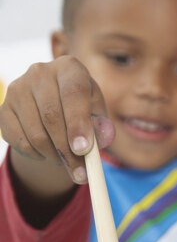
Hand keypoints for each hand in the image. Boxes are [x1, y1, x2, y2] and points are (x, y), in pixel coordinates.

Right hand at [0, 56, 113, 195]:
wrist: (56, 108)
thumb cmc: (82, 111)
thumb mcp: (98, 116)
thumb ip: (103, 127)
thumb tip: (102, 137)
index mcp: (69, 68)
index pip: (73, 93)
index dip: (78, 123)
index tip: (83, 149)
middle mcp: (40, 72)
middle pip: (51, 116)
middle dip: (68, 151)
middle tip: (80, 173)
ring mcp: (18, 88)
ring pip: (36, 133)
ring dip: (54, 156)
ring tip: (67, 161)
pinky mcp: (4, 108)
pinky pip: (20, 141)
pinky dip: (37, 155)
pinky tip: (48, 153)